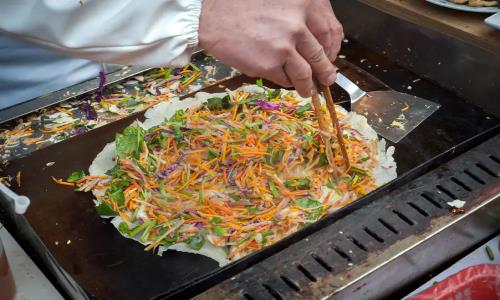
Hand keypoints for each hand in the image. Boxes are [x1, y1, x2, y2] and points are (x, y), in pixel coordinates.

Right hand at [199, 0, 343, 96]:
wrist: (212, 16)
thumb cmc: (242, 6)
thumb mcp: (281, 0)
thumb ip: (300, 15)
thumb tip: (319, 42)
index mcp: (305, 2)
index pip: (331, 30)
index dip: (334, 48)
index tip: (331, 55)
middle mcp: (299, 23)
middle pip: (321, 55)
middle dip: (326, 71)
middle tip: (327, 78)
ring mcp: (285, 45)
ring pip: (307, 72)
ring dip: (309, 85)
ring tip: (308, 89)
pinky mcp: (270, 64)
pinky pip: (286, 79)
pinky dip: (288, 82)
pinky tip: (286, 82)